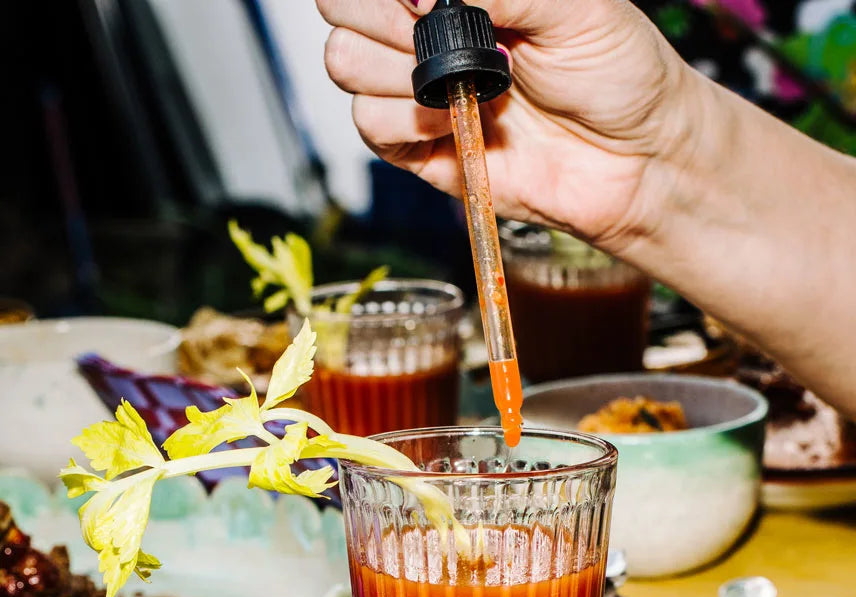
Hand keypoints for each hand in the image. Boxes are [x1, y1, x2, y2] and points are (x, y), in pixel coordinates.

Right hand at [316, 0, 701, 251]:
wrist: (636, 159)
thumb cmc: (616, 72)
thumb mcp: (569, 2)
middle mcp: (424, 34)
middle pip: (340, 11)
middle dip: (385, 19)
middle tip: (447, 34)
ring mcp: (417, 91)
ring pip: (345, 65)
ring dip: (395, 70)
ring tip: (465, 81)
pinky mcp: (420, 151)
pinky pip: (370, 128)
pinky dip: (405, 120)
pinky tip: (456, 118)